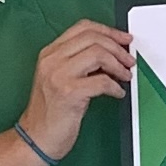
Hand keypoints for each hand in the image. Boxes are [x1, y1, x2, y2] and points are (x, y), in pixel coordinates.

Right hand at [19, 20, 132, 160]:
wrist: (36, 138)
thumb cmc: (51, 112)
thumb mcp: (61, 79)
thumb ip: (80, 63)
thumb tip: (112, 54)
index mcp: (50, 53)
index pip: (83, 27)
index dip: (108, 31)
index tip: (123, 39)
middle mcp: (52, 60)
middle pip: (93, 38)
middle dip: (117, 48)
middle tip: (129, 61)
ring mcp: (58, 75)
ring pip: (98, 54)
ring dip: (118, 65)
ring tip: (124, 77)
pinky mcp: (69, 93)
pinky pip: (102, 81)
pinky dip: (115, 87)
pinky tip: (117, 93)